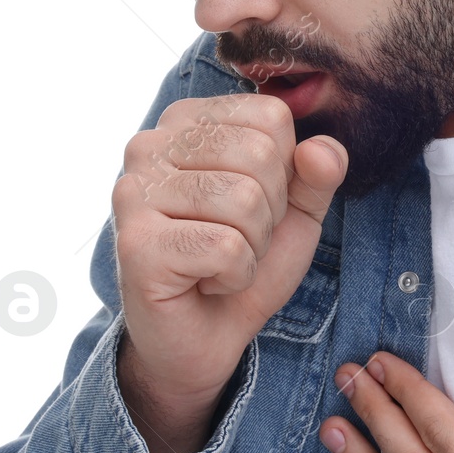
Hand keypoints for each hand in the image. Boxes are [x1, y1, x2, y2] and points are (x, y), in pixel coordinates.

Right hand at [112, 93, 346, 434]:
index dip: (285, 170)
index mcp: (187, 121)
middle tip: (236, 238)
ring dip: (252, 246)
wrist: (208, 336)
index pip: (271, 117)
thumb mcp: (299, 209)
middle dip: (269, 211)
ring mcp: (133, 192)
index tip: (253, 204)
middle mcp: (149, 145)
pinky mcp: (135, 243)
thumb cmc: (247, 260)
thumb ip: (320, 172)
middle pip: (259, 154)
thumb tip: (320, 149)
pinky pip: (226, 247)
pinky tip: (206, 281)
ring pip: (244, 200)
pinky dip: (234, 275)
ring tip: (220, 260)